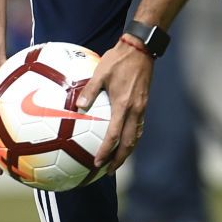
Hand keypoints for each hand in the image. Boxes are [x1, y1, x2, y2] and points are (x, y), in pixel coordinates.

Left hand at [71, 38, 153, 169]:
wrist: (141, 50)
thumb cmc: (118, 59)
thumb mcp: (100, 73)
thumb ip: (89, 91)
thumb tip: (78, 107)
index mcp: (123, 105)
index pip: (114, 135)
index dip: (106, 151)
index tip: (98, 163)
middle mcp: (135, 110)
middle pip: (129, 143)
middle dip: (120, 159)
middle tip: (110, 172)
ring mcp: (142, 108)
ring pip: (136, 137)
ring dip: (127, 152)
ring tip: (118, 162)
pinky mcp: (144, 104)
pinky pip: (139, 127)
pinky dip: (132, 139)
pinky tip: (125, 142)